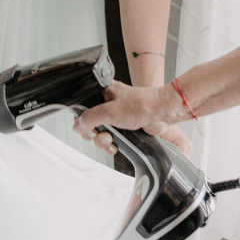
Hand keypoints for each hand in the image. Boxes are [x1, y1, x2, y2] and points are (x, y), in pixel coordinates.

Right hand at [73, 81, 193, 157]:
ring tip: (110, 140)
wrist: (162, 114)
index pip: (83, 107)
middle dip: (93, 133)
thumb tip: (77, 126)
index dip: (82, 120)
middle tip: (98, 134)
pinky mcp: (124, 129)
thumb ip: (90, 118)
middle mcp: (108, 105)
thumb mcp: (110, 111)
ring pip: (100, 134)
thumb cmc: (141, 105)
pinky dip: (111, 146)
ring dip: (102, 141)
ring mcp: (116, 118)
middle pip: (89, 124)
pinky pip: (111, 140)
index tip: (85, 127)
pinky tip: (115, 146)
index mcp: (103, 93)